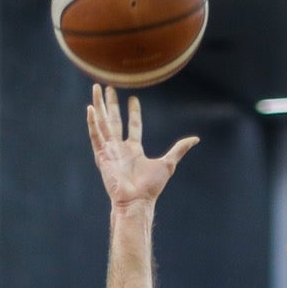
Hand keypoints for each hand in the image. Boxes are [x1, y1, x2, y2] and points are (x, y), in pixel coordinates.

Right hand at [86, 84, 198, 209]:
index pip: (133, 126)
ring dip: (99, 106)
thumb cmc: (151, 187)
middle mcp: (120, 148)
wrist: (137, 200)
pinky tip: (90, 109)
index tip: (133, 98)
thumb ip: (179, 149)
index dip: (133, 112)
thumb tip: (196, 139)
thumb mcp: (168, 164)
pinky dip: (92, 123)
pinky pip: (96, 136)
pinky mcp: (101, 156)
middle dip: (111, 104)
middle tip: (108, 87)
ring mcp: (109, 151)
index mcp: (134, 150)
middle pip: (114, 120)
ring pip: (102, 123)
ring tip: (96, 88)